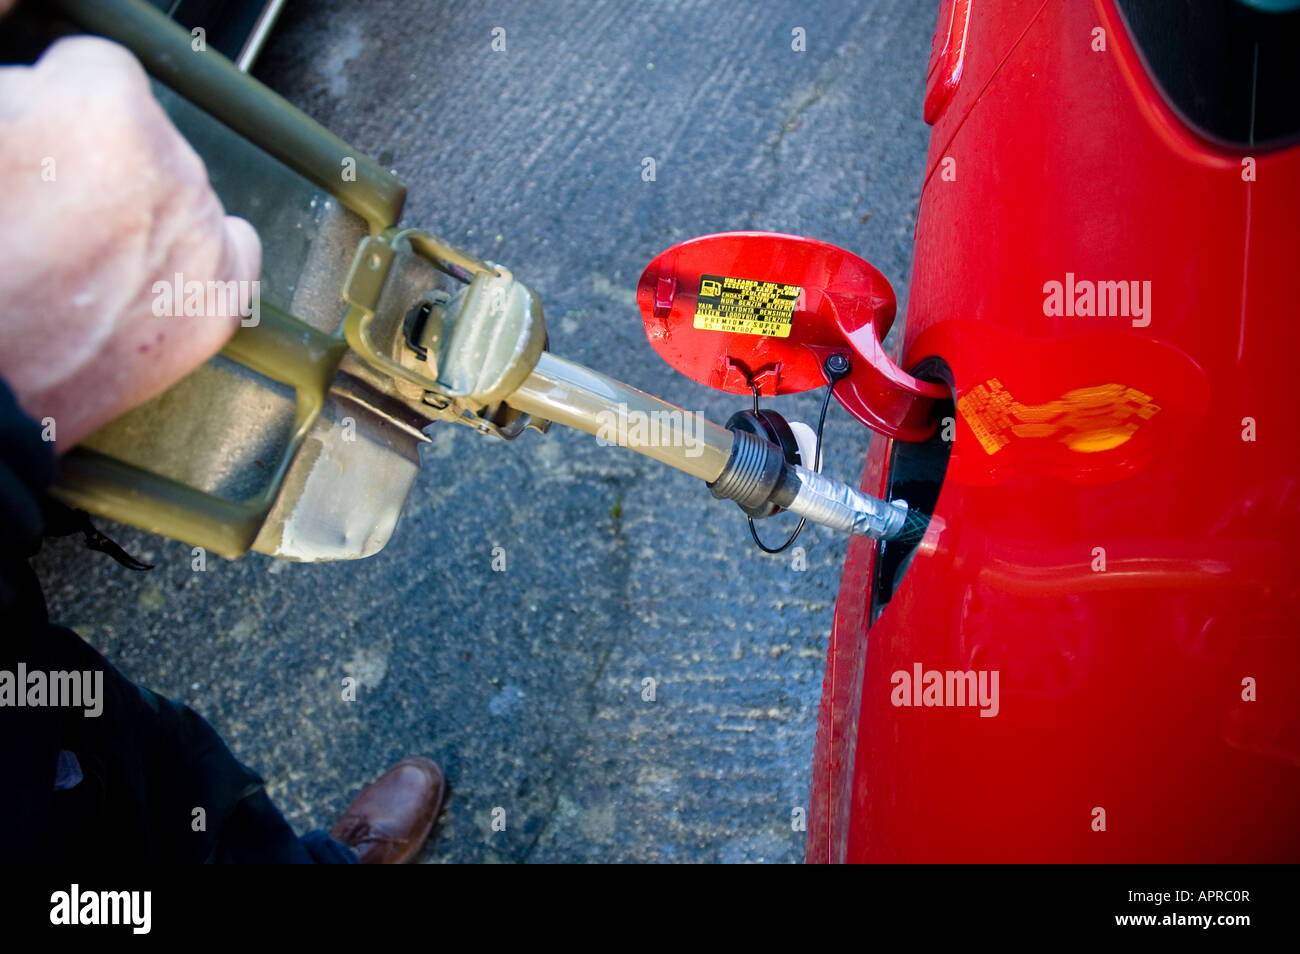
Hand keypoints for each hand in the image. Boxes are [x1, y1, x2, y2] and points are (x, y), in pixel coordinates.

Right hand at [0, 36, 259, 448]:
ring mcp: (204, 242)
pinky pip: (236, 255)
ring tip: (86, 260)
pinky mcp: (217, 308)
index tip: (35, 139)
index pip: (99, 71)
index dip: (55, 105)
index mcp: (103, 109)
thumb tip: (48, 94)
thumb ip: (25, 99)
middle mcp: (173, 170)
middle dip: (101, 165)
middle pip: (145, 138)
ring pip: (187, 196)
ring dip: (148, 214)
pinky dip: (202, 263)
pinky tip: (150, 281)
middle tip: (46, 214)